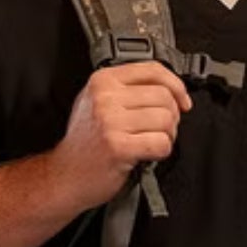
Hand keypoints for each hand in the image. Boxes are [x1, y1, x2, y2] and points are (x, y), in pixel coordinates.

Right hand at [46, 61, 191, 212]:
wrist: (64, 176)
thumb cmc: (86, 141)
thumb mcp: (98, 101)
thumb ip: (130, 87)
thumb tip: (171, 87)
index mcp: (103, 80)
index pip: (153, 70)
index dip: (176, 85)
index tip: (182, 100)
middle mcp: (105, 97)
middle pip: (164, 96)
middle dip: (172, 115)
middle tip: (159, 129)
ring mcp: (110, 122)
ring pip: (166, 119)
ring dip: (167, 135)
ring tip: (150, 141)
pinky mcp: (118, 146)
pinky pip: (161, 143)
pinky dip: (161, 151)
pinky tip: (147, 154)